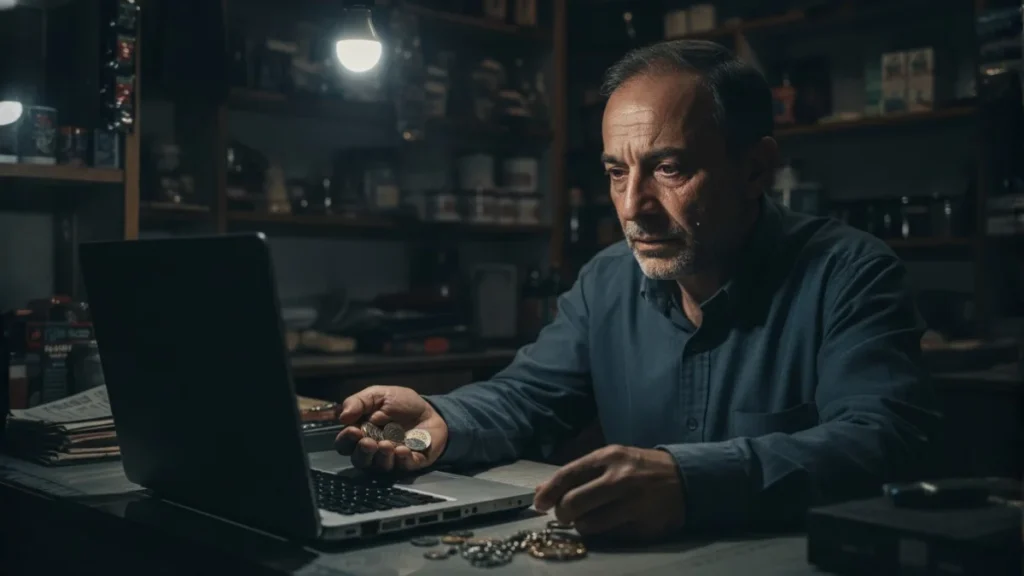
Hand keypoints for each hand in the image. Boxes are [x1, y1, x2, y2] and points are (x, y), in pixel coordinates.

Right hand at [334, 386, 448, 472]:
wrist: (431, 410)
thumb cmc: (402, 404)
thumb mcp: (379, 395)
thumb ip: (359, 402)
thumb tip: (342, 416)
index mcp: (362, 434)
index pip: (345, 444)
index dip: (346, 440)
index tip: (353, 430)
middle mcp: (374, 450)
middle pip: (359, 460)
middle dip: (362, 452)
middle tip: (368, 442)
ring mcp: (392, 458)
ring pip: (380, 466)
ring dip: (381, 457)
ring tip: (386, 444)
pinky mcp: (410, 462)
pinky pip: (403, 467)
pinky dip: (402, 459)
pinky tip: (402, 449)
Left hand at [533, 445, 685, 539]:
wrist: (685, 478)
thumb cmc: (639, 468)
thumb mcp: (611, 461)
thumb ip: (577, 474)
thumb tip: (541, 491)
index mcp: (609, 457)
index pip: (568, 475)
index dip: (548, 492)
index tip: (539, 504)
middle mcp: (620, 478)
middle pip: (573, 503)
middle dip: (563, 514)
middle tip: (565, 516)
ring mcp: (634, 504)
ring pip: (589, 524)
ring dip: (582, 526)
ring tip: (590, 519)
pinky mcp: (644, 526)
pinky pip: (611, 536)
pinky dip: (604, 533)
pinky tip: (612, 523)